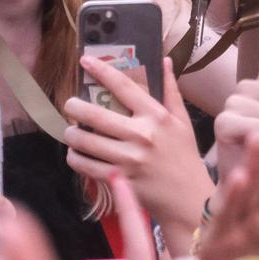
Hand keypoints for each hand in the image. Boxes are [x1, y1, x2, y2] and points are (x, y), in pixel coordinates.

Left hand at [62, 57, 209, 239]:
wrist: (188, 199)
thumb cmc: (184, 156)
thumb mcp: (182, 121)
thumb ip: (171, 90)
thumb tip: (163, 60)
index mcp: (157, 116)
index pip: (124, 86)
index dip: (101, 70)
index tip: (85, 60)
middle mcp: (141, 135)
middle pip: (95, 114)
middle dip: (74, 106)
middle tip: (69, 105)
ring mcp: (129, 159)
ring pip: (85, 141)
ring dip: (71, 134)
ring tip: (71, 132)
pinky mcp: (120, 179)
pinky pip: (86, 165)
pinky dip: (75, 158)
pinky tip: (77, 153)